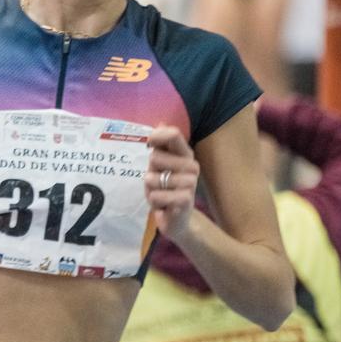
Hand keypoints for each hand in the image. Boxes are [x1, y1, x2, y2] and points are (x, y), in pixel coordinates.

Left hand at [145, 124, 199, 240]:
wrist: (177, 219)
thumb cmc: (166, 189)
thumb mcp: (160, 166)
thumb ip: (160, 146)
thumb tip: (161, 122)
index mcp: (185, 155)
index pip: (174, 135)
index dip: (157, 136)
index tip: (148, 143)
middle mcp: (191, 167)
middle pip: (156, 157)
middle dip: (149, 171)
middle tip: (158, 181)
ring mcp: (190, 183)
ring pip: (152, 178)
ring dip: (150, 188)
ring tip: (160, 193)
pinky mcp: (185, 200)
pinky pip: (155, 195)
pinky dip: (153, 200)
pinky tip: (162, 205)